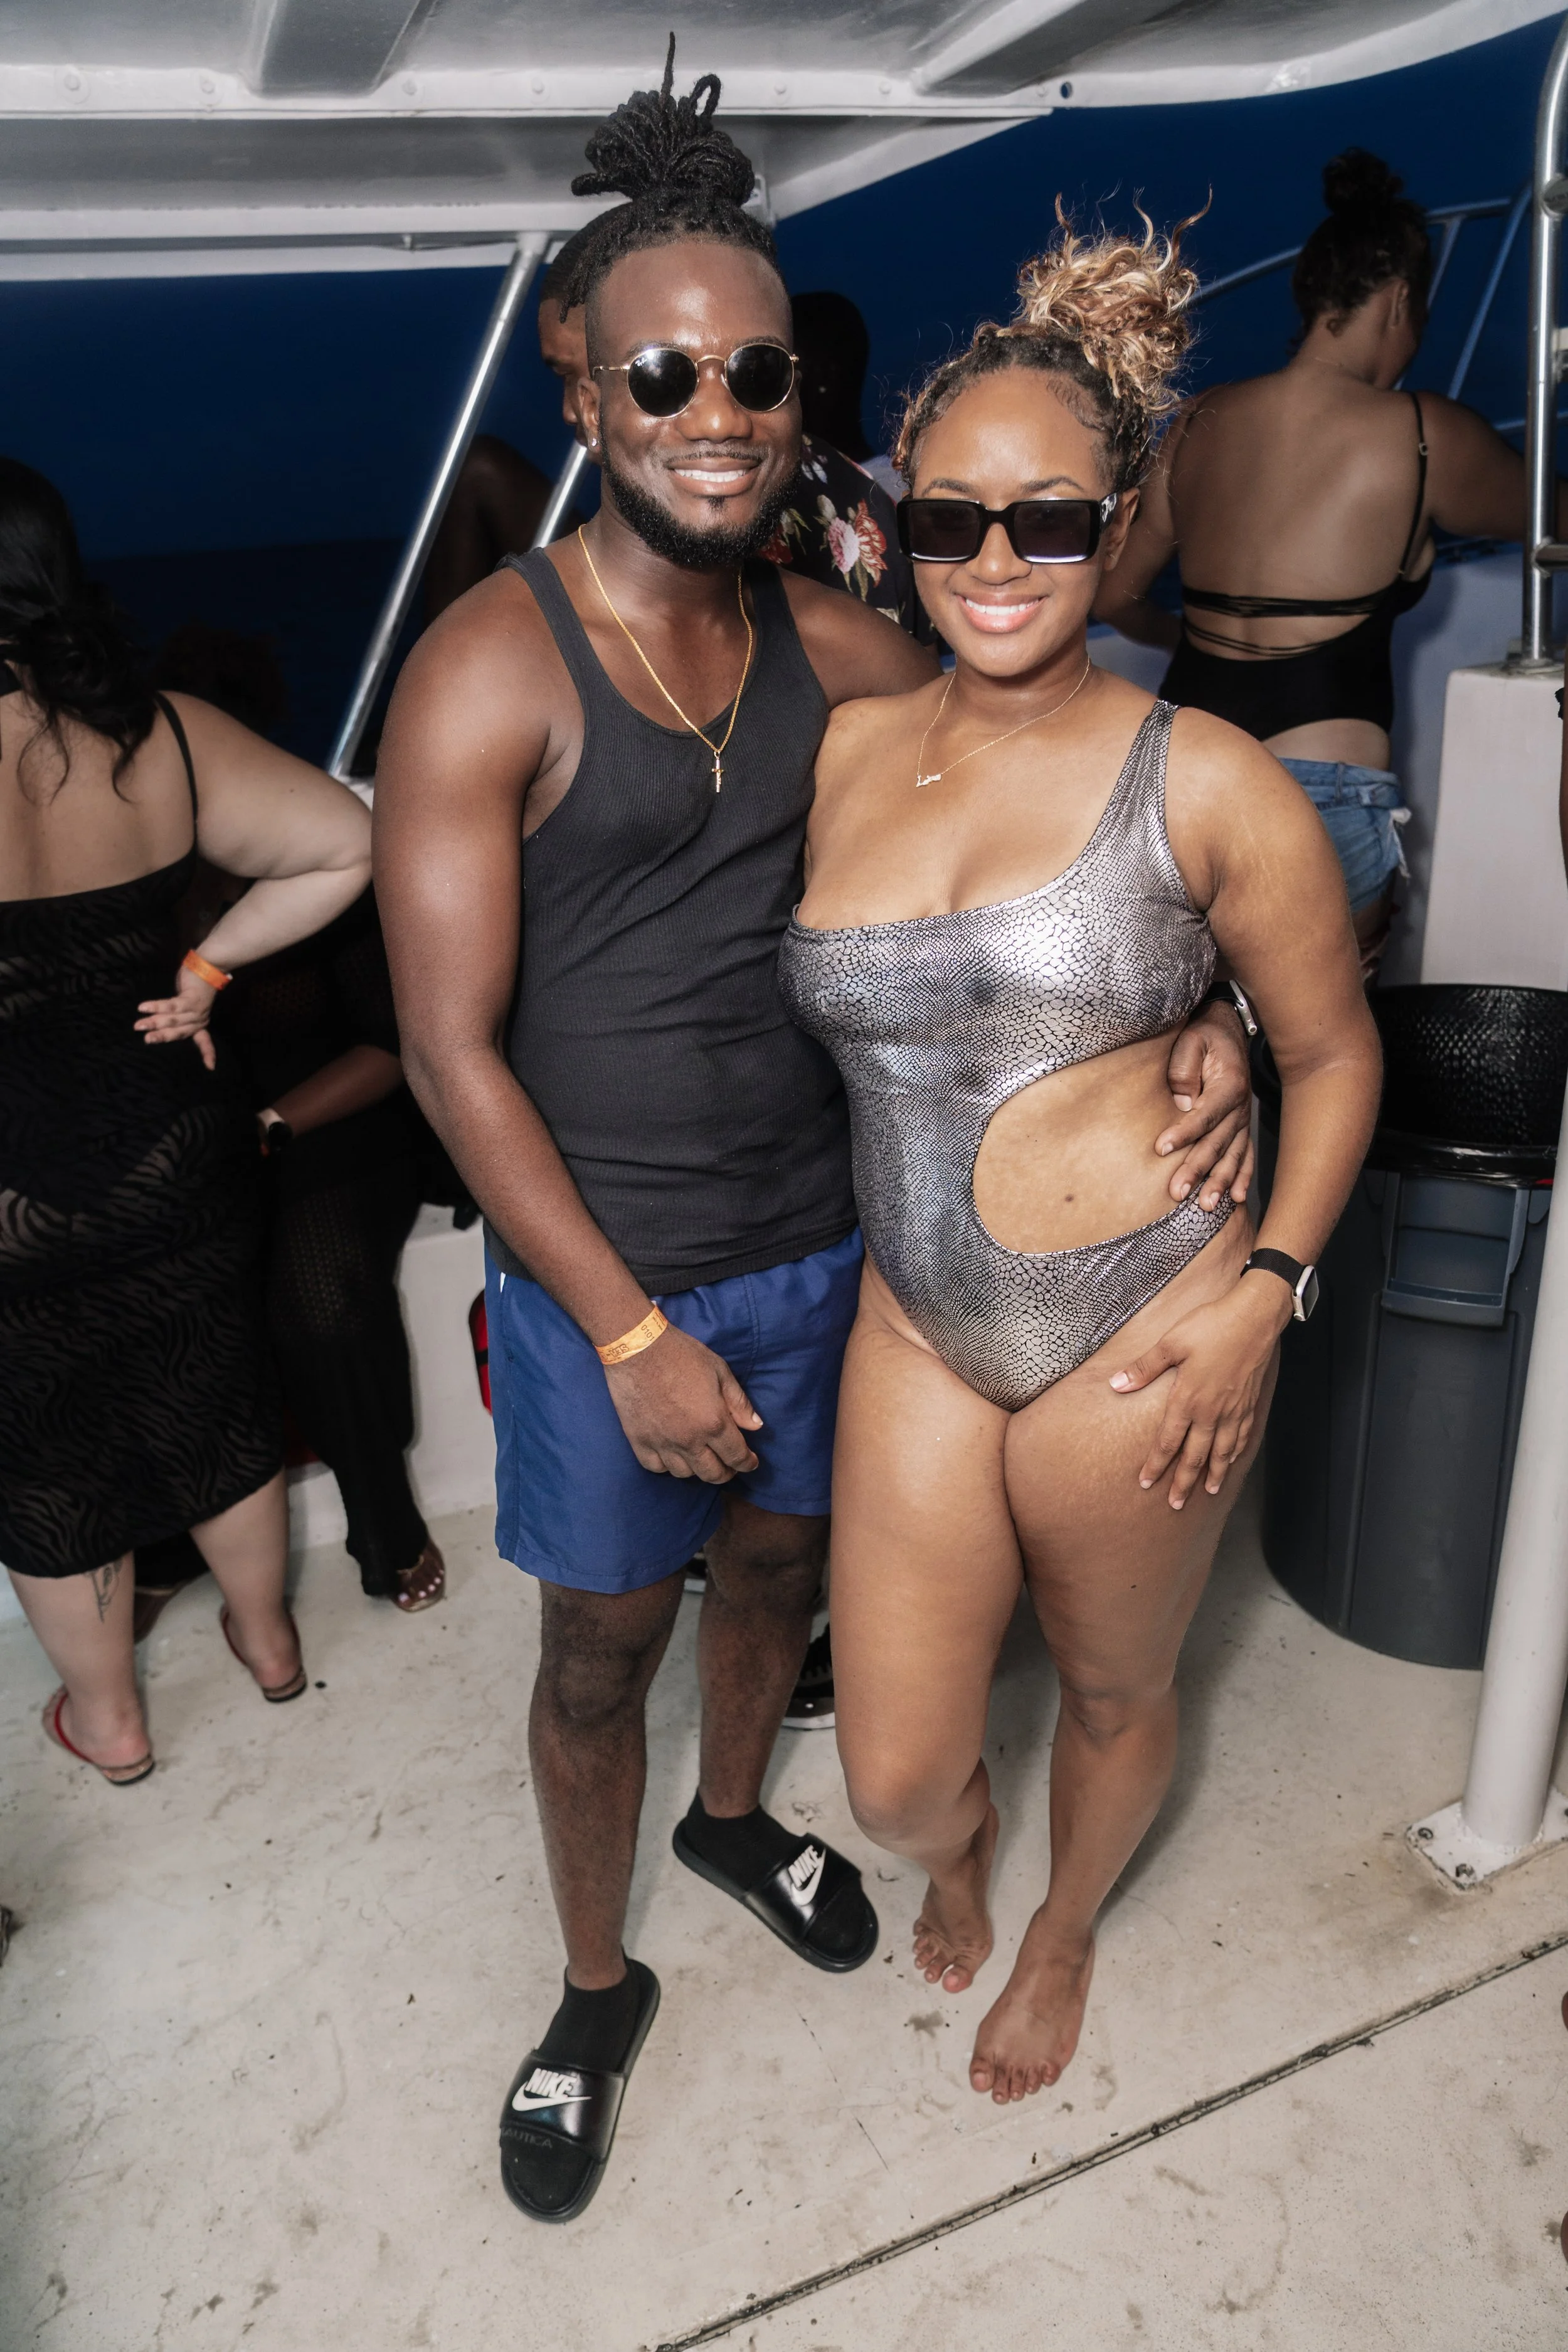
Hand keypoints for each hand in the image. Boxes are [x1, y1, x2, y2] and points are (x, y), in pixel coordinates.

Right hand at [135, 962, 216, 1071]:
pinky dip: (156, 1007)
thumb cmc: (194, 985)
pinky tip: (143, 1008)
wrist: (209, 965)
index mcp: (200, 1023)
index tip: (211, 1067)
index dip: (207, 1054)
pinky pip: (171, 1005)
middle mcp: (200, 1019)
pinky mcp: (190, 999)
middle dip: (162, 1037)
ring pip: (173, 1020)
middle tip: (146, 1040)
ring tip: (138, 1025)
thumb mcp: (188, 1004)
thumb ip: (178, 1015)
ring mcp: (196, 1010)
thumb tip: (159, 1023)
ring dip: (154, 1023)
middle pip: (180, 1032)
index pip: (204, 1041)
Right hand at [603, 1321, 762, 1482]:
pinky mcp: (638, 1440)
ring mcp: (662, 1443)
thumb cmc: (682, 1354)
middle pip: (712, 1474)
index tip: (751, 1462)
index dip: (747, 1463)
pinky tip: (672, 1455)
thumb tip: (756, 1426)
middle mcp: (689, 1440)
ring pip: (684, 1474)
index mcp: (713, 1422)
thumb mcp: (719, 1371)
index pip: (736, 1456)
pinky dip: (667, 1466)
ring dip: (697, 1469)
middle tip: (729, 1466)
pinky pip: (655, 1467)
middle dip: (726, 1473)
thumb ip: (739, 1402)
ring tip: (701, 1458)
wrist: (638, 1347)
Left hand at [1108, 1275, 1287, 1507]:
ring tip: (1207, 1492)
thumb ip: (1144, 1368)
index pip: (1167, 1442)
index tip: (1146, 1484)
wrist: (1255, 1318)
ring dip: (1213, 1474)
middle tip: (1175, 1504)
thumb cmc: (1211, 1325)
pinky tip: (1232, 1460)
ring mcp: (1233, 1410)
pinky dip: (1236, 1453)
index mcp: (1188, 1399)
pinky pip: (1242, 1436)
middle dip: (1183, 1481)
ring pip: (1222, 1452)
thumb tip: (1117, 1384)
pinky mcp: (1249, 1403)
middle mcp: (1211, 1411)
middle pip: (1195, 1456)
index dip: (1156, 1465)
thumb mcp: (1170, 1343)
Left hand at [1157, 1002, 1252, 1209]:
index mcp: (1229, 1084)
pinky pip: (1245, 1156)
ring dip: (1220, 1182)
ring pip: (1232, 1156)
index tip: (1160, 1149)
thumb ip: (1184, 1070)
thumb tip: (1181, 1103)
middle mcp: (1240, 1107)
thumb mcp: (1191, 1040)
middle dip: (1197, 1169)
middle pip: (1217, 1142)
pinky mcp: (1241, 1127)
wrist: (1228, 1030)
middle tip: (1177, 1192)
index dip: (1184, 1132)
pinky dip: (1242, 1178)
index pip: (1204, 1114)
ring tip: (1205, 1205)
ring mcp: (1243, 1120)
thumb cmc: (1204, 1036)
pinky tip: (1237, 1199)